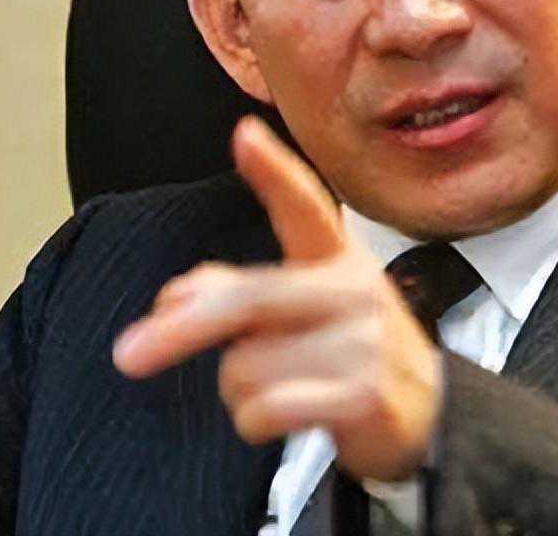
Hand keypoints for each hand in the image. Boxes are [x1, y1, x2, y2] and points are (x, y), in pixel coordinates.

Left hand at [112, 116, 440, 480]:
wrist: (430, 415)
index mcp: (339, 258)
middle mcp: (355, 290)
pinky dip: (254, 423)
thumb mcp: (304, 313)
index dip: (274, 171)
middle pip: (249, 299)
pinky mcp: (365, 395)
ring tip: (278, 391)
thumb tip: (174, 296)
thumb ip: (237, 293)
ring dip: (238, 392)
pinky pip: (266, 409)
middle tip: (126, 356)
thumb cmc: (348, 354)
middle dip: (180, 331)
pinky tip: (282, 421)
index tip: (244, 134)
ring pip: (245, 366)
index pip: (305, 206)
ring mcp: (365, 342)